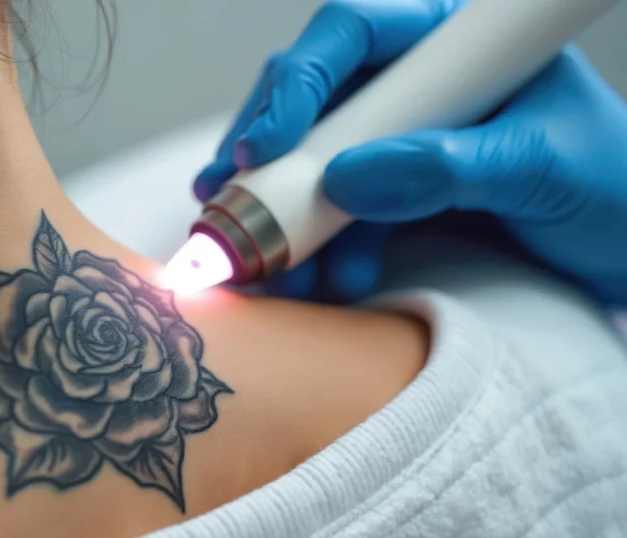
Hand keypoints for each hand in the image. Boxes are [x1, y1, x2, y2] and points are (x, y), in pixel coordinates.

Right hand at [195, 0, 626, 305]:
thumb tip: (346, 177)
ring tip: (271, 268)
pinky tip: (308, 278)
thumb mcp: (543, 167)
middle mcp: (413, 83)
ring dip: (279, 215)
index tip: (267, 142)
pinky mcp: (391, 195)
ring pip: (309, 161)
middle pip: (312, 97)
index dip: (299, 79)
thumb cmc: (613, 187)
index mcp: (451, 44)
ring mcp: (396, 140)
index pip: (354, 33)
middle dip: (264, 154)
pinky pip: (332, 214)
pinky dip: (311, 248)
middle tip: (228, 203)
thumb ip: (449, 167)